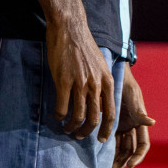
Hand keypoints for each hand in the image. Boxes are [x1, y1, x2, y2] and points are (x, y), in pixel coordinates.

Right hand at [45, 13, 115, 141]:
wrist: (70, 28)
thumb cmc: (84, 46)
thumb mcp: (100, 65)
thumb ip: (101, 84)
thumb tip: (98, 103)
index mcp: (107, 82)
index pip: (111, 114)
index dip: (106, 130)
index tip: (100, 139)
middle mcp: (96, 85)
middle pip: (94, 119)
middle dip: (86, 132)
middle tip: (79, 136)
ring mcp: (80, 83)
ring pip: (78, 116)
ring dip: (71, 127)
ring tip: (66, 129)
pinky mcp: (63, 80)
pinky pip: (62, 106)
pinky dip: (59, 116)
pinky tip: (57, 117)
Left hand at [113, 66, 154, 167]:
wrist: (114, 75)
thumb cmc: (126, 85)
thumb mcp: (133, 97)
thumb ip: (140, 112)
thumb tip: (152, 122)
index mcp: (139, 124)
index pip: (142, 145)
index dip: (138, 157)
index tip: (129, 165)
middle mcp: (131, 128)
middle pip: (129, 150)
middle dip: (123, 161)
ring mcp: (120, 127)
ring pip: (119, 148)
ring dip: (114, 159)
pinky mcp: (109, 124)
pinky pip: (109, 140)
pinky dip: (106, 149)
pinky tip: (99, 157)